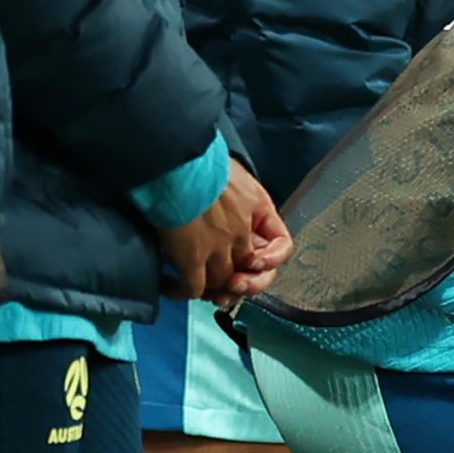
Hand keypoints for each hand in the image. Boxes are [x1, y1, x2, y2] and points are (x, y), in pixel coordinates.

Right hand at [160, 161, 291, 300]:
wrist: (177, 163)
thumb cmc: (201, 160)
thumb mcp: (235, 171)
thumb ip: (241, 194)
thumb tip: (228, 204)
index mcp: (258, 208)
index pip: (282, 243)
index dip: (272, 258)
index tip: (257, 260)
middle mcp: (242, 232)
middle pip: (247, 270)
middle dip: (238, 282)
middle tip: (225, 286)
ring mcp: (218, 249)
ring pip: (221, 283)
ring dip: (210, 289)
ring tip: (195, 284)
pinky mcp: (193, 259)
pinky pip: (193, 289)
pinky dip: (182, 292)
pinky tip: (171, 285)